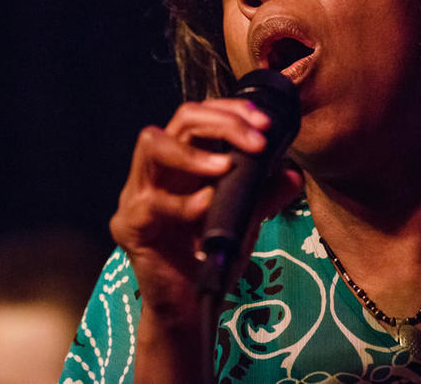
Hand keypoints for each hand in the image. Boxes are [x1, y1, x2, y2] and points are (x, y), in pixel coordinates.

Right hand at [110, 98, 303, 323]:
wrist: (190, 308)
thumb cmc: (211, 258)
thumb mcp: (245, 221)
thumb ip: (264, 195)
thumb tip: (292, 173)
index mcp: (182, 162)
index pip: (201, 117)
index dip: (231, 111)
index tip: (265, 123)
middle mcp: (157, 170)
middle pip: (179, 120)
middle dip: (221, 122)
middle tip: (257, 140)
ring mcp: (137, 194)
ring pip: (152, 145)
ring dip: (193, 152)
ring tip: (226, 166)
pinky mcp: (129, 224)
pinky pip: (151, 203)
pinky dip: (182, 202)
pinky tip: (205, 206)